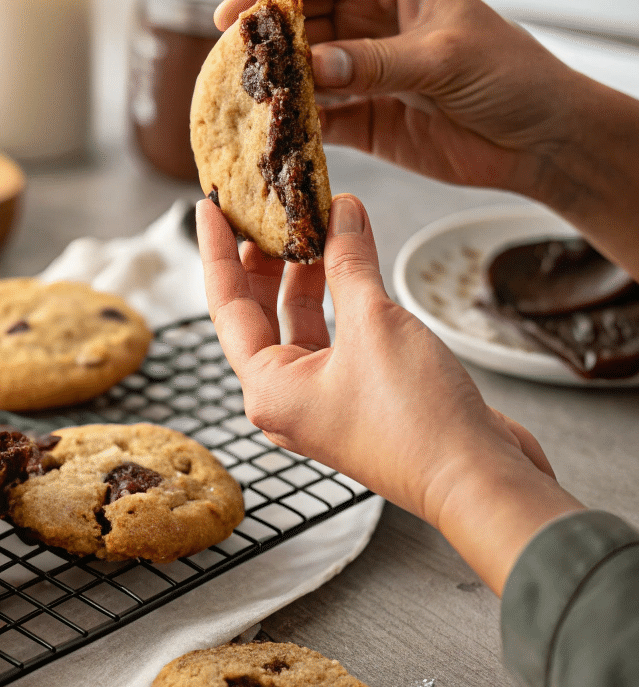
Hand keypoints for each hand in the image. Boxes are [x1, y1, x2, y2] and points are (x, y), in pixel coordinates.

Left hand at [197, 193, 583, 593]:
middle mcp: (284, 397)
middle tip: (266, 209)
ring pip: (297, 324)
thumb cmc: (416, 418)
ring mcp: (321, 399)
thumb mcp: (374, 324)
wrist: (476, 480)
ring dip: (305, 274)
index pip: (225, 305)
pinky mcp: (356, 398)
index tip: (209, 207)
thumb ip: (348, 263)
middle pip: (257, 314)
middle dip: (263, 259)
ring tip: (311, 222)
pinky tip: (350, 261)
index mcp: (267, 388)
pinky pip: (333, 336)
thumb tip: (339, 213)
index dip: (217, 250)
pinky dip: (339, 297)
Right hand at [214, 0, 638, 279]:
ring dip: (273, 91)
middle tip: (229, 74)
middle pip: (296, 24)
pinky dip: (294, 131)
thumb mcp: (445, 58)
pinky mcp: (362, 119)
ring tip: (242, 111)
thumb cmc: (509, 76)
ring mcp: (361, 72)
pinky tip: (273, 142)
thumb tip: (313, 67)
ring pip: (299, 74)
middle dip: (262, 47)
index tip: (231, 21)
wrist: (539, 139)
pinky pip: (316, 120)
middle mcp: (366, 23)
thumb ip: (376, 62)